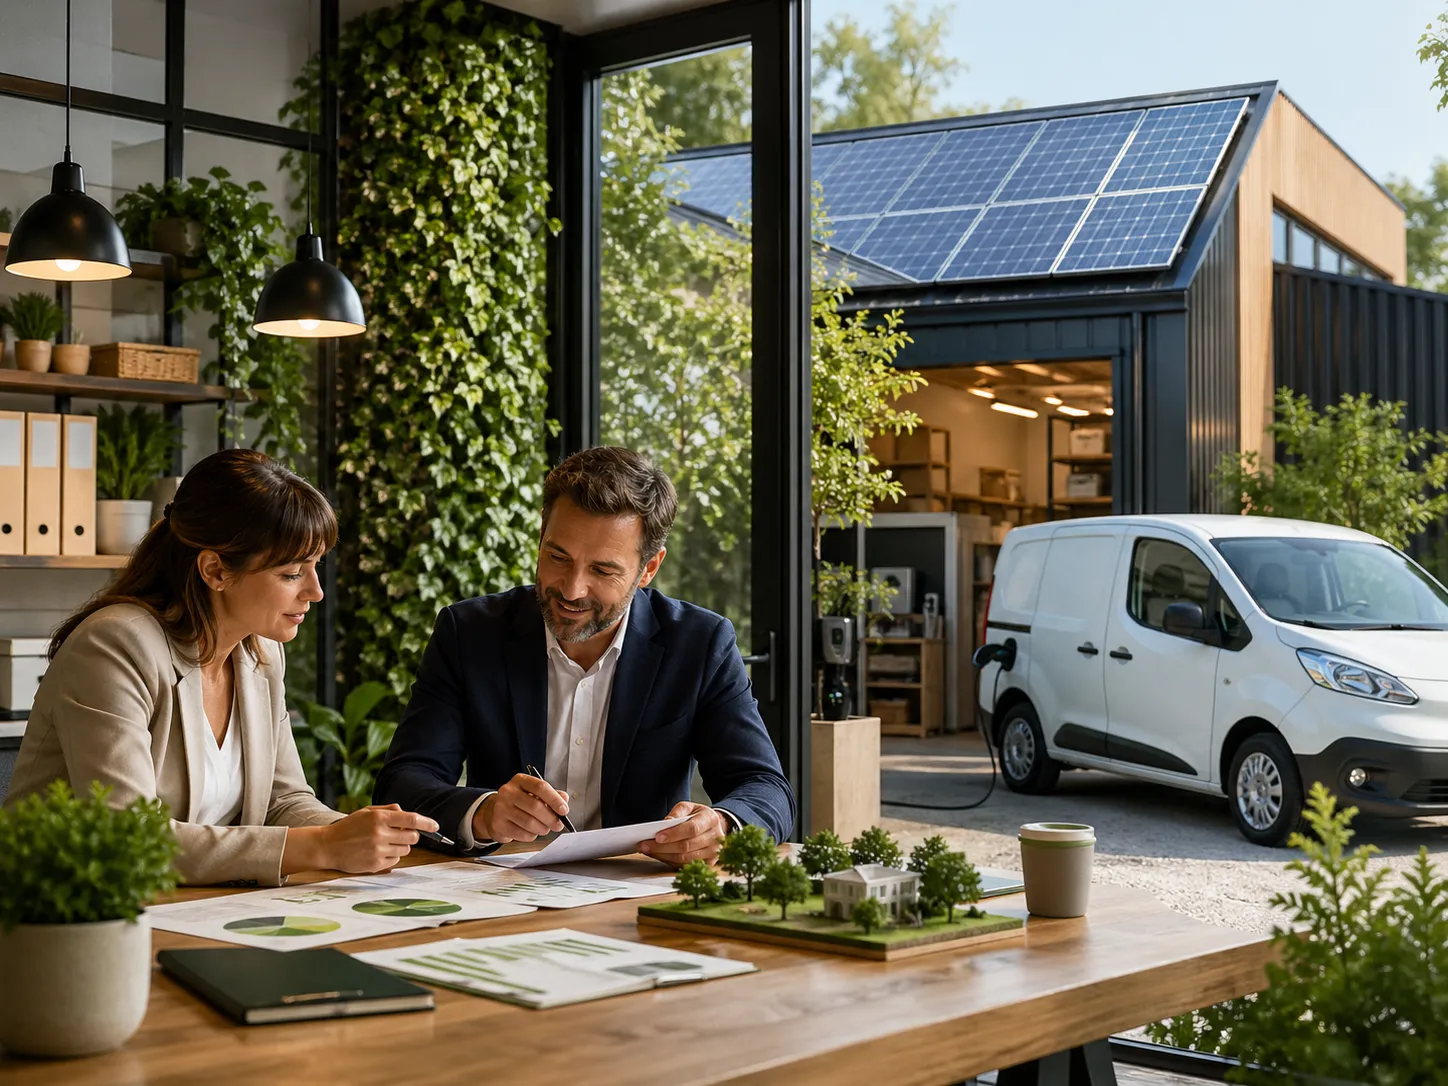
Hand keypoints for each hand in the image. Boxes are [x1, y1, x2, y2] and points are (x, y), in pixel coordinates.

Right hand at [317, 804, 437, 873]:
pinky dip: (392, 858)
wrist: (327, 846)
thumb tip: (405, 812)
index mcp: (379, 817)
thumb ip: (388, 810)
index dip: (427, 822)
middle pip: (412, 837)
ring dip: (401, 847)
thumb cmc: (348, 827)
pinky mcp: (375, 865)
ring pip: (405, 850)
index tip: (436, 826)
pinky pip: (395, 862)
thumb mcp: (366, 812)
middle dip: (411, 836)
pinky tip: (378, 853)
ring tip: (385, 843)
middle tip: (400, 835)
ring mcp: (378, 850)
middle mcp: (380, 833)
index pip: (411, 819)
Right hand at [475, 774, 569, 842]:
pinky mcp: (498, 824)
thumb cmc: (518, 802)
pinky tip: (532, 832)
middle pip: (535, 806)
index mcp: (520, 780)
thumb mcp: (533, 793)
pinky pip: (521, 834)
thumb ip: (550, 795)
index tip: (564, 810)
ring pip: (529, 822)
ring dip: (542, 829)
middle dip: (551, 818)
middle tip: (558, 824)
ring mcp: (501, 808)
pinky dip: (531, 836)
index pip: (540, 787)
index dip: (555, 799)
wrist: (494, 812)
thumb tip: (564, 799)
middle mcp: (508, 792)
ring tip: (545, 828)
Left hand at [639, 802, 727, 866]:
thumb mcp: (689, 807)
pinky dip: (670, 862)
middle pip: (686, 846)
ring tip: (648, 851)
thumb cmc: (698, 816)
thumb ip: (677, 812)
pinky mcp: (708, 864)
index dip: (674, 834)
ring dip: (663, 856)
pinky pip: (685, 866)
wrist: (714, 827)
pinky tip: (659, 856)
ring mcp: (713, 853)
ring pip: (685, 858)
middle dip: (662, 847)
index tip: (657, 837)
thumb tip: (666, 822)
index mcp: (710, 819)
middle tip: (644, 845)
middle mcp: (715, 837)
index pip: (692, 829)